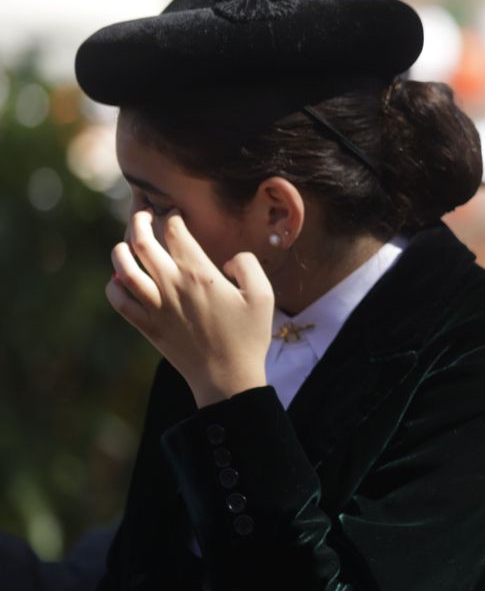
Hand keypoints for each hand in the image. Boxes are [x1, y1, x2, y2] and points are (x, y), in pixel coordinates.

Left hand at [107, 211, 274, 406]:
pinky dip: (114, 285)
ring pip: (123, 267)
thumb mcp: (263, 295)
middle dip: (140, 220)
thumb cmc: (249, 336)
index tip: (175, 213)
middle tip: (145, 214)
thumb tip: (229, 259)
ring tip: (128, 243)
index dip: (172, 215)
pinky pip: (118, 299)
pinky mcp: (146, 326)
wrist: (227, 378)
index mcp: (200, 274)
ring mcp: (155, 306)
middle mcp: (171, 285)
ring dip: (122, 249)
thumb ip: (248, 264)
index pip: (175, 231)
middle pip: (142, 241)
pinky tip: (120, 280)